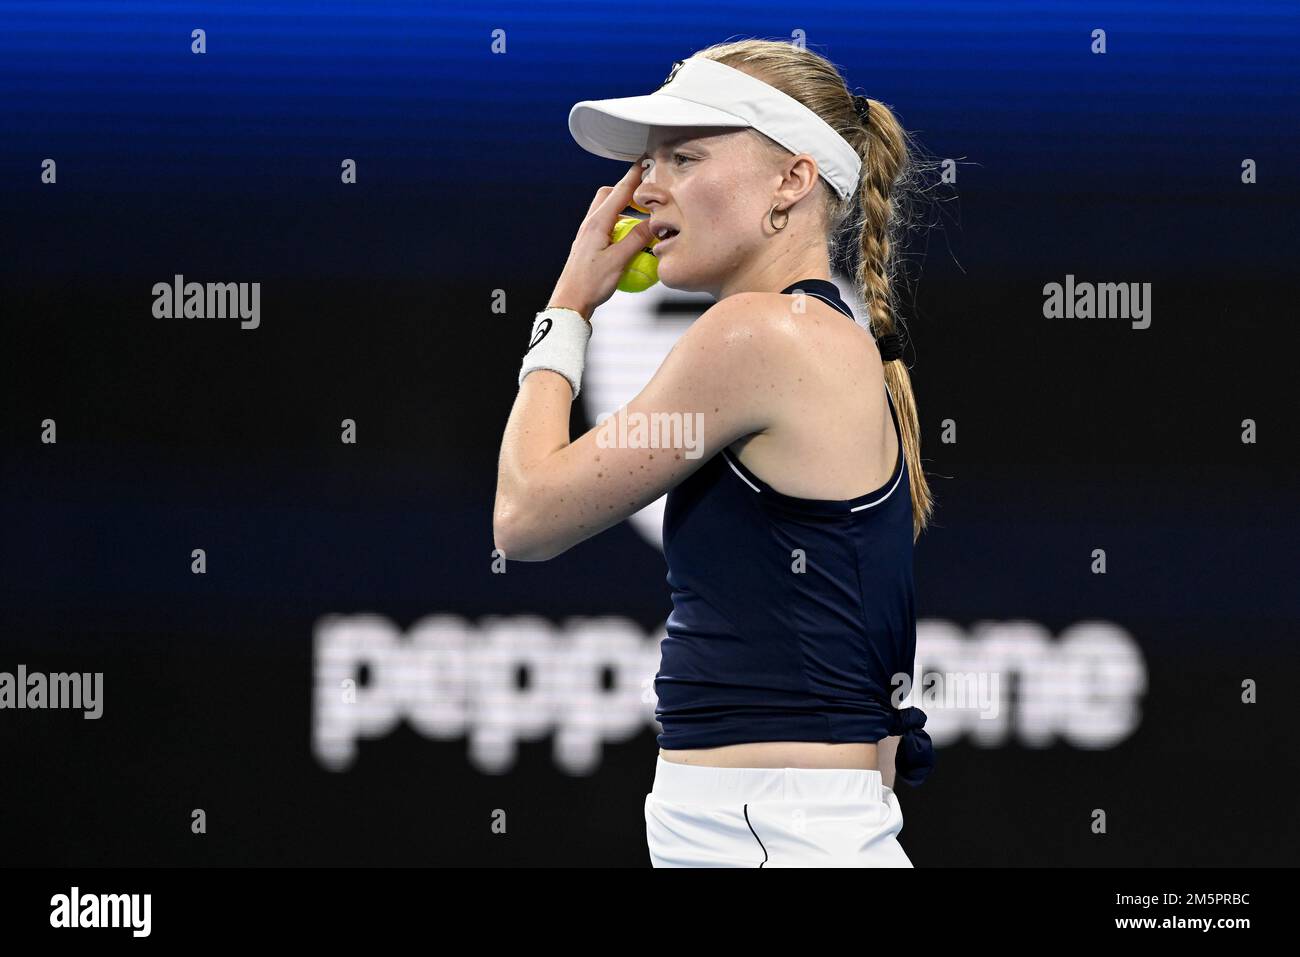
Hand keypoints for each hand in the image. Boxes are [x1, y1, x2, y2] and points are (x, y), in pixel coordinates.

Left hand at [548, 162, 653, 321]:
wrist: (570, 301)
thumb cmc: (591, 284)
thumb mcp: (619, 261)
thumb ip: (637, 240)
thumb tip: (653, 224)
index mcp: (597, 223)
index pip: (619, 191)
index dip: (634, 175)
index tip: (646, 161)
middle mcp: (590, 224)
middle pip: (608, 194)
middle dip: (626, 189)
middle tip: (644, 193)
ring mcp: (587, 234)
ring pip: (605, 209)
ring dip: (622, 206)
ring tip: (639, 214)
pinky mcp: (588, 244)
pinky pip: (605, 224)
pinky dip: (618, 222)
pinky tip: (627, 236)